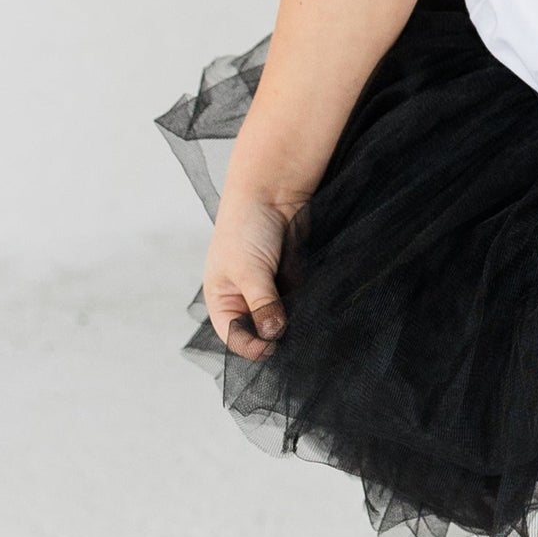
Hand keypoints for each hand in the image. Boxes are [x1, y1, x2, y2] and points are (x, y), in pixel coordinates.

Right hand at [203, 197, 293, 359]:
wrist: (274, 191)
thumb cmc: (247, 227)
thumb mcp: (250, 270)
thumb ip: (262, 304)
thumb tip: (273, 334)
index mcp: (222, 299)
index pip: (234, 336)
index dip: (252, 345)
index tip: (273, 345)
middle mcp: (244, 298)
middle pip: (260, 331)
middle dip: (276, 334)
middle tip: (294, 335)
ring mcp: (269, 289)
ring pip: (283, 318)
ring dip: (294, 320)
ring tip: (306, 319)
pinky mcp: (291, 278)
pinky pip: (300, 302)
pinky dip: (306, 305)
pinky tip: (315, 305)